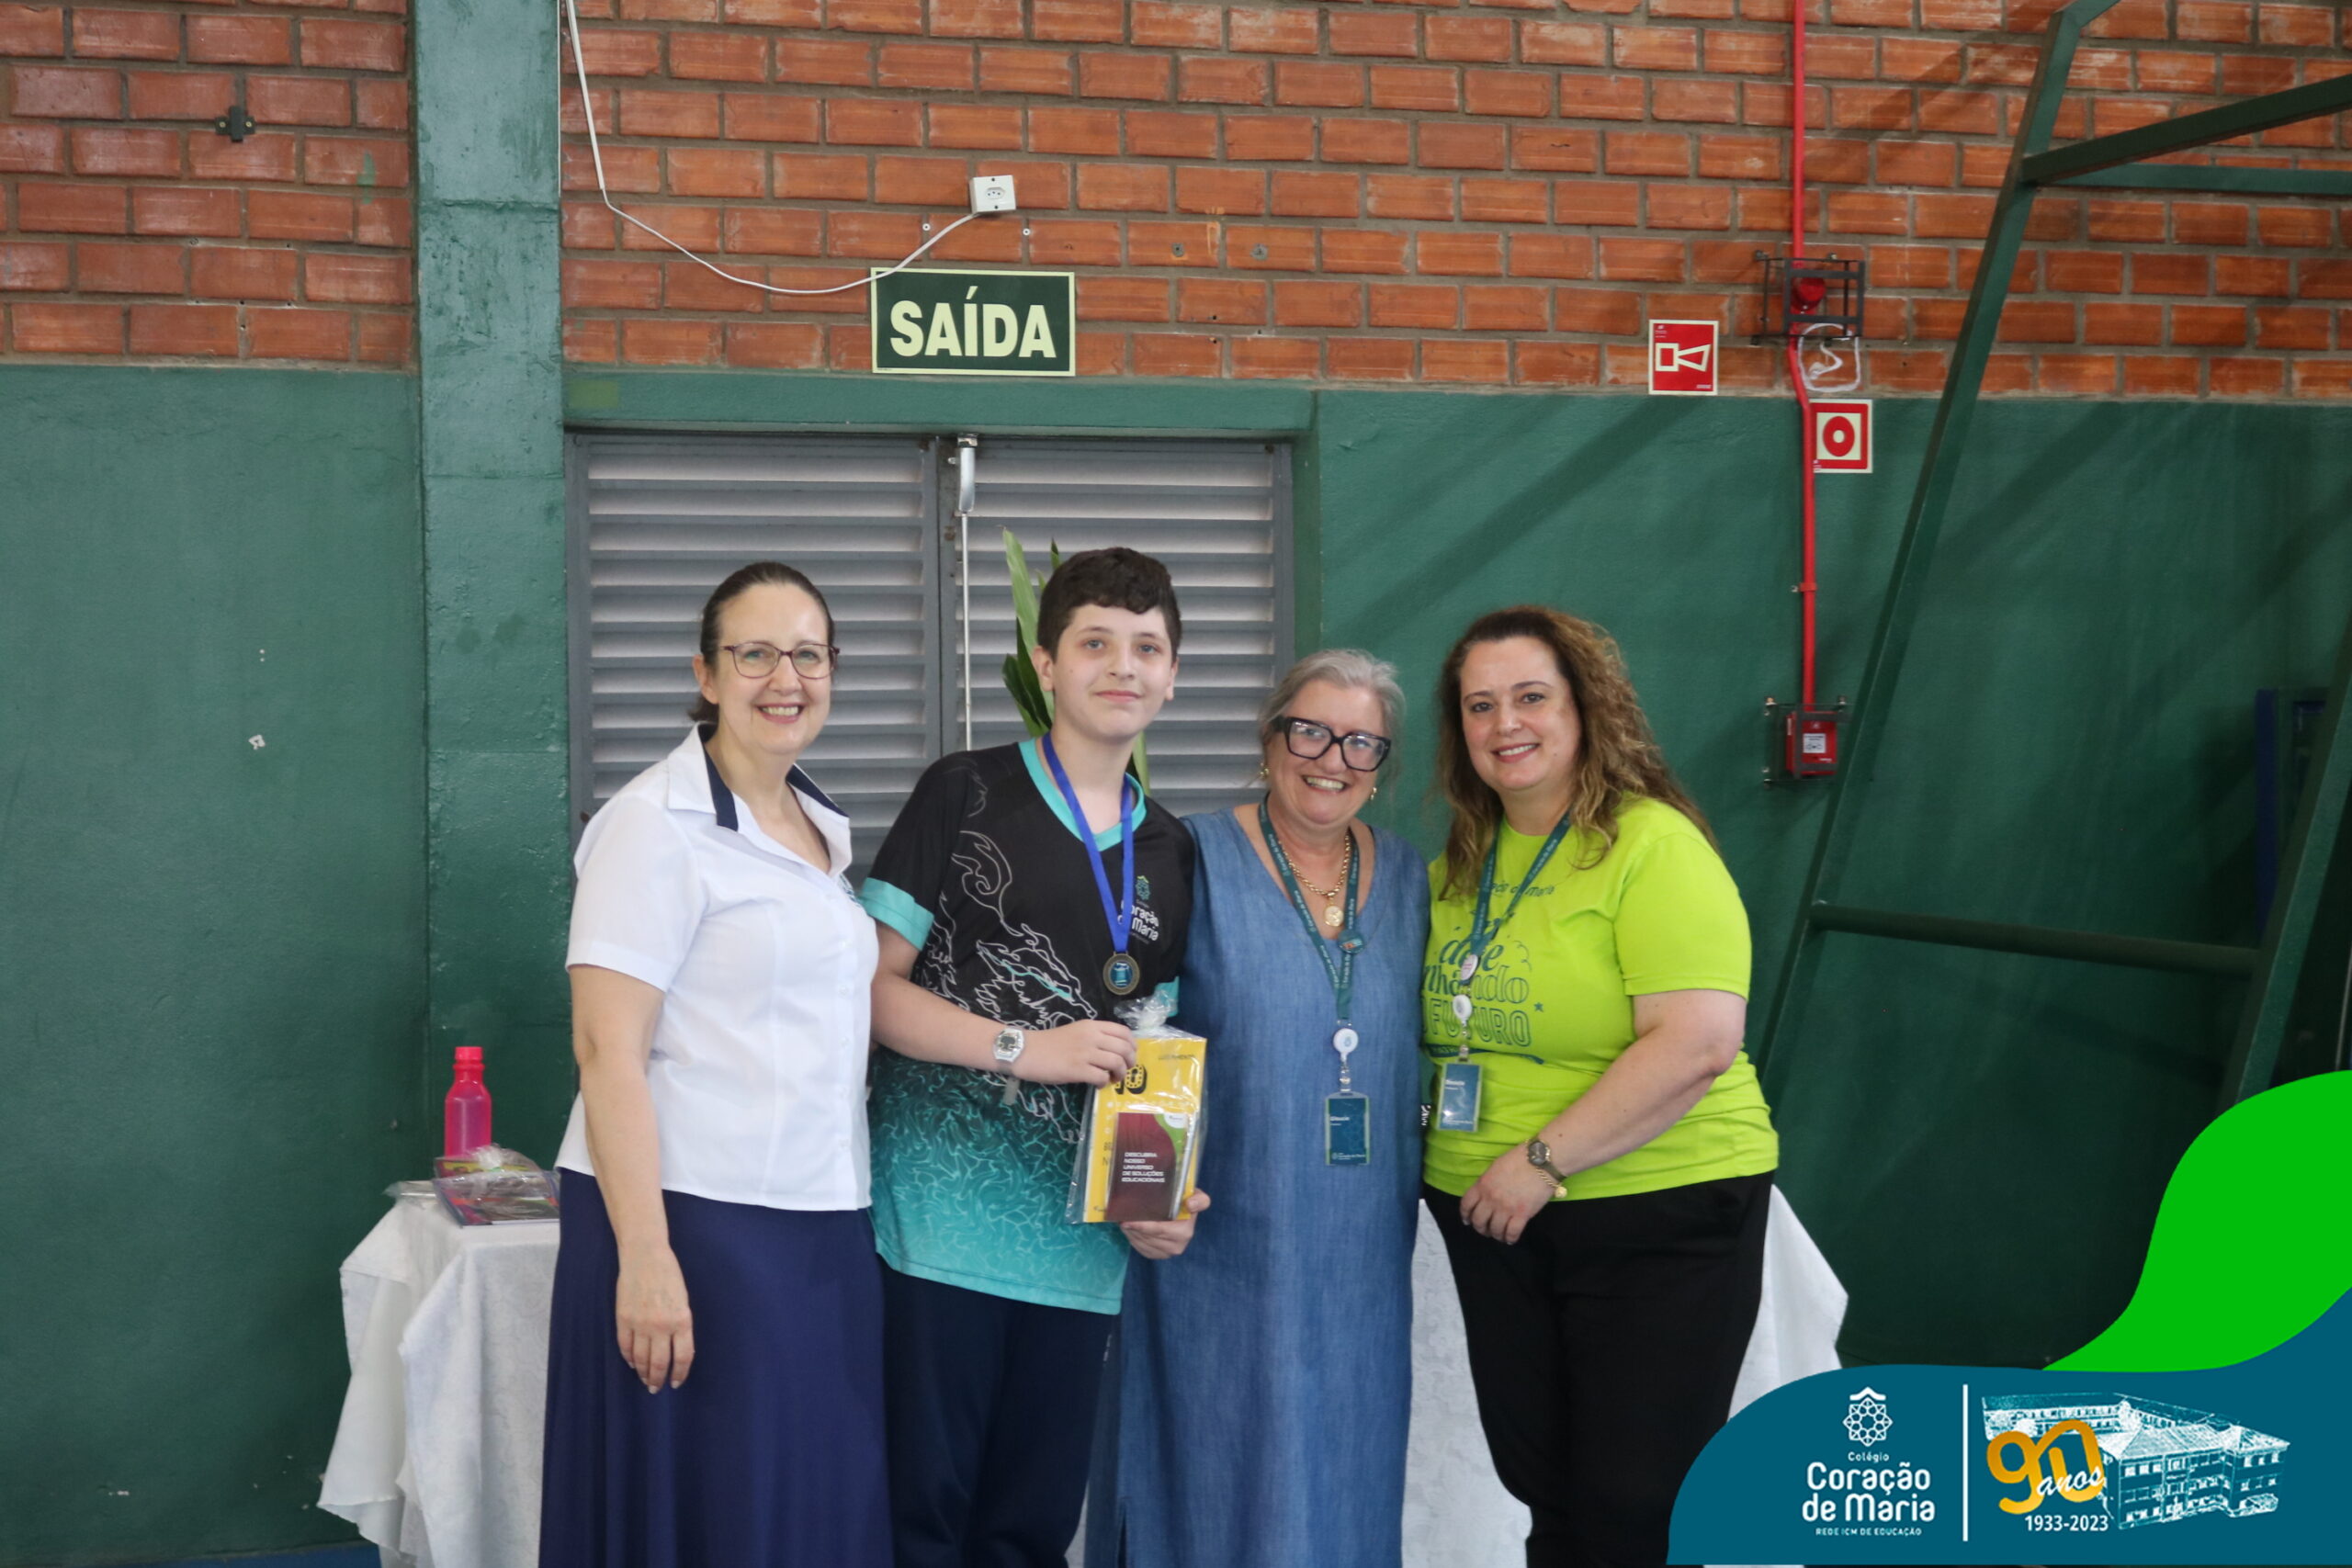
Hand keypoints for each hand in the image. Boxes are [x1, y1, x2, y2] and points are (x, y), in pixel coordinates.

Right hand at [615, 1244, 693, 1391]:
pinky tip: (633, 1364)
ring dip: (644, 1373)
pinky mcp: (623, 1319)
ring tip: (646, 1380)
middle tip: (657, 1388)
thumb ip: (680, 1325)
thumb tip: (677, 1350)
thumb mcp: (683, 1301)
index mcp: (681, 1320)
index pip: (683, 1357)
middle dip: (659, 1380)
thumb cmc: (669, 1275)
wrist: (645, 1256)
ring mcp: (640, 1323)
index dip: (680, 1373)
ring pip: (641, 1359)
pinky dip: (629, 1358)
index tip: (676, 1383)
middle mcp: (661, 1325)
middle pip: (660, 1363)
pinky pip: (625, 1347)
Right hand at [1015, 1020, 1137, 1085]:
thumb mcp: (1075, 1031)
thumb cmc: (1049, 1043)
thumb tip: (1113, 1051)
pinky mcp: (1077, 1069)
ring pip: (1117, 1063)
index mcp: (1092, 1026)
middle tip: (1123, 1071)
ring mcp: (1085, 1053)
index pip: (1124, 1032)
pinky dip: (1104, 1083)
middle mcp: (1091, 1037)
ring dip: (1119, 1074)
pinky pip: (1101, 1077)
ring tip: (1112, 1079)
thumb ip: (1094, 1037)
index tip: (1129, 1055)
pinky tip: (1098, 1084)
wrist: (1026, 1051)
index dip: (1132, 1045)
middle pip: (1124, 1048)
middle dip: (1129, 1062)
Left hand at [1121, 1189, 1210, 1259]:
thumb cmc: (1186, 1202)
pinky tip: (1130, 1228)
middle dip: (1133, 1225)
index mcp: (1185, 1230)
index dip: (1144, 1226)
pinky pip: (1141, 1248)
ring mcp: (1168, 1252)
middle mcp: (1178, 1244)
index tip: (1128, 1221)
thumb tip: (1190, 1204)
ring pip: (1142, 1241)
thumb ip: (1199, 1199)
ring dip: (1131, 1231)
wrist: (1185, 1214)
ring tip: (1124, 1219)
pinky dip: (1133, 1237)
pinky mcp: (1159, 1255)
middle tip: (1121, 1215)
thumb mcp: (1195, 1195)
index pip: (1160, 1230)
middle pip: (1146, 1235)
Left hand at [1459, 1149, 1559, 1244]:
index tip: (1467, 1221)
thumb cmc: (1518, 1159)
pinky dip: (1510, 1238)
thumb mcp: (1495, 1167)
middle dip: (1480, 1228)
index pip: (1466, 1204)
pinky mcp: (1522, 1215)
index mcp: (1482, 1185)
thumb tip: (1484, 1194)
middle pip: (1478, 1221)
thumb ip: (1487, 1182)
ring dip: (1495, 1235)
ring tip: (1499, 1235)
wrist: (1540, 1161)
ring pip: (1495, 1230)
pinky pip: (1512, 1232)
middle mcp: (1491, 1199)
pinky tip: (1510, 1239)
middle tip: (1485, 1230)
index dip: (1465, 1215)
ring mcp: (1506, 1208)